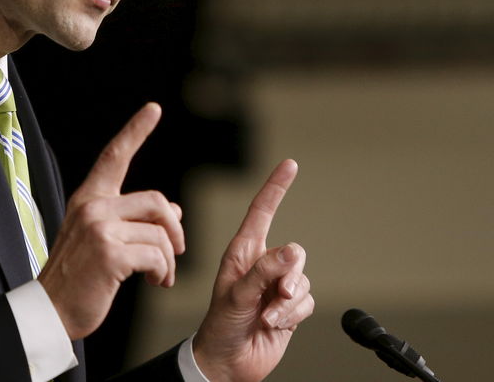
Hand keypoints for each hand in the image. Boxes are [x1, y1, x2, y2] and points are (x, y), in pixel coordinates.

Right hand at [39, 102, 183, 340]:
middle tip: (176, 253)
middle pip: (157, 201)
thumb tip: (174, 210)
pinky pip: (156, 255)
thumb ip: (133, 221)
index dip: (136, 130)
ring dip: (169, 260)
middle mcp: (92, 206)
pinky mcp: (109, 253)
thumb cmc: (78, 278)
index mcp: (88, 198)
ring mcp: (99, 228)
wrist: (49, 312)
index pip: (115, 155)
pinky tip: (155, 283)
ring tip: (161, 277)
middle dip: (174, 230)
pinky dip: (163, 272)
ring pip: (160, 232)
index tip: (153, 108)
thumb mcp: (102, 240)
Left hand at [192, 159, 313, 381]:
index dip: (276, 186)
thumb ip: (265, 271)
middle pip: (294, 253)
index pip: (263, 211)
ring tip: (265, 316)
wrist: (228, 362)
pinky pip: (306, 302)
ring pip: (302, 280)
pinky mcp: (290, 306)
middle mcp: (262, 264)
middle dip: (288, 276)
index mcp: (243, 251)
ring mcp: (277, 285)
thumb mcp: (237, 295)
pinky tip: (273, 324)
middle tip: (274, 296)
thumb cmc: (221, 324)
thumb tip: (293, 250)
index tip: (290, 164)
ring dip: (287, 303)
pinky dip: (292, 315)